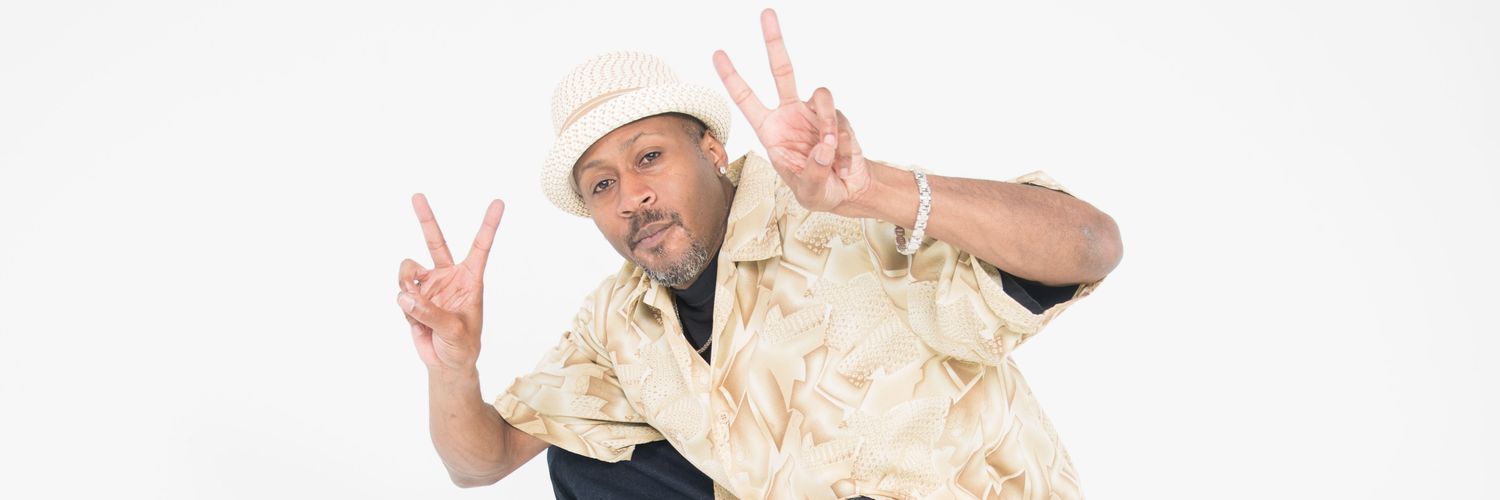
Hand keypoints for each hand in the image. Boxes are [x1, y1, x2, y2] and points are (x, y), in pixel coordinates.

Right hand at [396, 194, 504, 371]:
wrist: (446, 363)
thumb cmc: (462, 347)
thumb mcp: (454, 332)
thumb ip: (430, 313)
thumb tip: (405, 295)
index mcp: (470, 280)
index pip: (480, 247)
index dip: (489, 225)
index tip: (499, 202)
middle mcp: (448, 276)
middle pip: (435, 241)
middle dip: (425, 217)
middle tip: (417, 195)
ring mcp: (429, 285)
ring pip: (408, 269)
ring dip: (406, 284)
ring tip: (414, 305)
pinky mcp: (413, 296)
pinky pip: (401, 291)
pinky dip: (404, 305)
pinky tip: (415, 320)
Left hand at [713, 8, 870, 213]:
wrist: (848, 190)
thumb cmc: (819, 190)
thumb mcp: (809, 190)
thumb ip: (813, 170)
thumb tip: (823, 145)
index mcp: (770, 130)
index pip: (747, 99)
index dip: (732, 77)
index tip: (718, 53)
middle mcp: (790, 114)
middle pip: (782, 70)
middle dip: (774, 42)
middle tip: (766, 13)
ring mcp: (814, 112)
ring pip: (821, 96)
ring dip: (828, 126)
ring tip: (831, 154)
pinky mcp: (837, 116)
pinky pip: (840, 119)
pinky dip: (844, 143)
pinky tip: (842, 161)